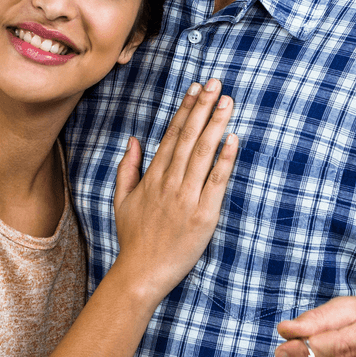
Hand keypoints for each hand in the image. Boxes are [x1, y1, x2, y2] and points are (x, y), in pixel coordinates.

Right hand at [112, 79, 237, 305]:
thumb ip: (127, 168)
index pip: (172, 135)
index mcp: (153, 177)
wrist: (141, 273)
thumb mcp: (122, 200)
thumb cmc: (133, 238)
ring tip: (227, 101)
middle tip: (217, 83)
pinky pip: (217, 182)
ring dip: (216, 124)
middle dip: (203, 107)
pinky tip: (233, 139)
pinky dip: (225, 159)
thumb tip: (134, 140)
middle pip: (189, 137)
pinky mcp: (204, 215)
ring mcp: (187, 198)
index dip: (185, 109)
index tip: (195, 88)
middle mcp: (170, 183)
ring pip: (203, 153)